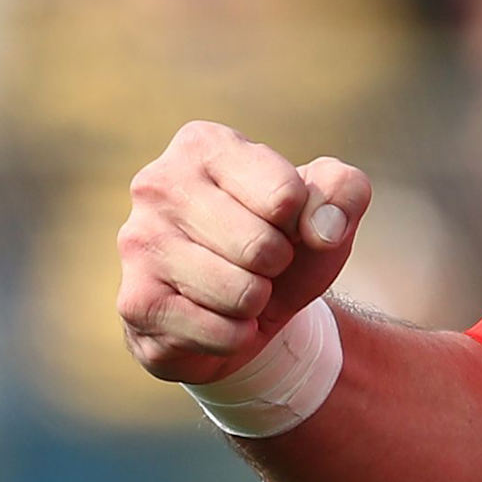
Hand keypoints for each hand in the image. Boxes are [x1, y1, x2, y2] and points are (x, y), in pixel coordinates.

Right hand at [115, 121, 370, 384]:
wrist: (244, 306)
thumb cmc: (286, 241)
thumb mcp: (329, 207)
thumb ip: (345, 192)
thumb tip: (322, 229)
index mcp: (204, 145)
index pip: (285, 196)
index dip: (302, 223)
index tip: (285, 223)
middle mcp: (158, 184)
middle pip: (261, 246)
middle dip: (277, 266)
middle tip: (260, 263)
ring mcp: (139, 242)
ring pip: (241, 293)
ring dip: (256, 303)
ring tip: (239, 289)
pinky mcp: (135, 302)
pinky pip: (220, 333)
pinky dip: (236, 336)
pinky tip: (215, 317)